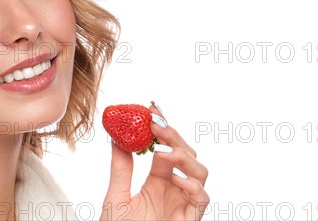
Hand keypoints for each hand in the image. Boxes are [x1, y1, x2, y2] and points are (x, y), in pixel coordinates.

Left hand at [101, 103, 208, 220]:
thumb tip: (116, 136)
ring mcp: (183, 202)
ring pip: (200, 170)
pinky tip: (176, 178)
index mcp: (157, 181)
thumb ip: (120, 168)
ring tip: (163, 152)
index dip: (162, 127)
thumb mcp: (116, 197)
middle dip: (173, 135)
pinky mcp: (190, 218)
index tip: (151, 108)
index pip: (165, 147)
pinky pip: (201, 198)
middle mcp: (174, 188)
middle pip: (185, 153)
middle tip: (155, 123)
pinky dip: (192, 185)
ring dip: (183, 156)